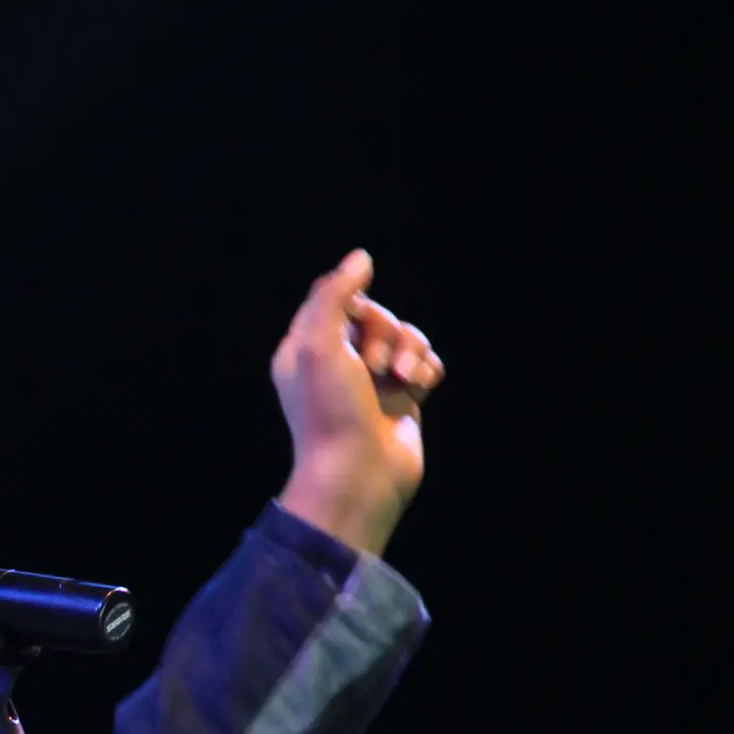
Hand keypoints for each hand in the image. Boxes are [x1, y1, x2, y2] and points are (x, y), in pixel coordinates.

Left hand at [271, 249, 444, 555]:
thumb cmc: (331, 413)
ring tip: (403, 379)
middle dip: (386, 331)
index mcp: (305, 349)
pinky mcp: (403, 398)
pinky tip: (420, 388)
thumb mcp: (319, 346)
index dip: (355, 303)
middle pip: (376, 315)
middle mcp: (337, 363)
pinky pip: (426, 363)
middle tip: (376, 366)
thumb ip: (334, 295)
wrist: (360, 475)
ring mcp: (372, 382)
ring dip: (412, 350)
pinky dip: (427, 370)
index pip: (335, 298)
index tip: (357, 321)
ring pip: (406, 336)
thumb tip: (361, 257)